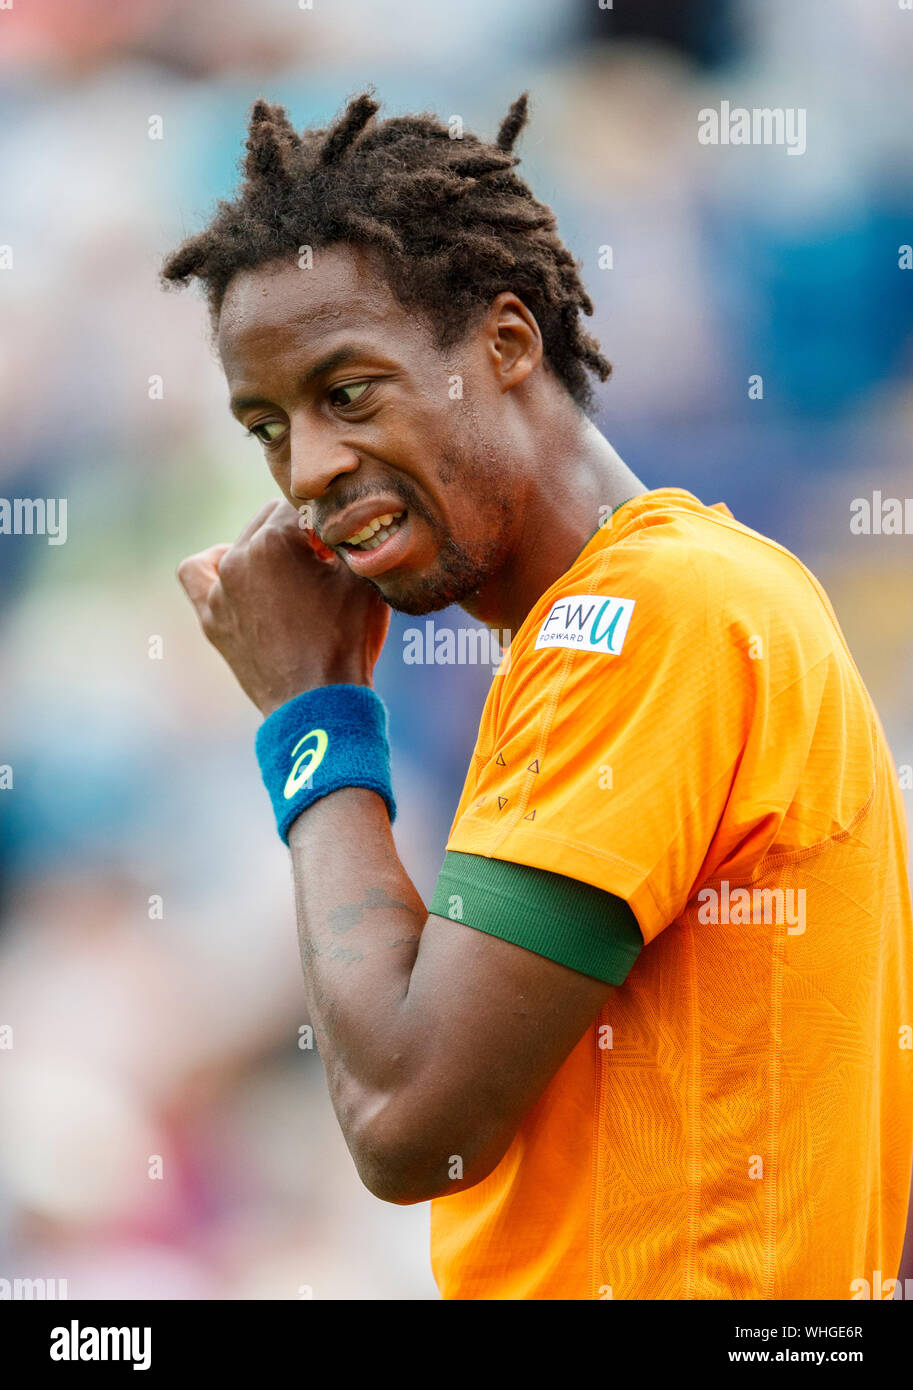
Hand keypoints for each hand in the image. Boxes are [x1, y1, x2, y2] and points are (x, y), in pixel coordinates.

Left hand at [177, 499, 390, 714]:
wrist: (319, 705)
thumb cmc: (347, 641)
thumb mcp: (364, 579)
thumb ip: (352, 538)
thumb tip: (350, 518)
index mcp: (274, 540)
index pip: (302, 506)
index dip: (328, 524)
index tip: (343, 549)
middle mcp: (238, 557)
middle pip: (270, 519)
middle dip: (297, 533)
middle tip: (325, 564)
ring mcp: (219, 589)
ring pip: (242, 543)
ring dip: (267, 549)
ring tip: (293, 574)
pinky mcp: (211, 617)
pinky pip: (196, 574)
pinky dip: (214, 565)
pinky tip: (234, 569)